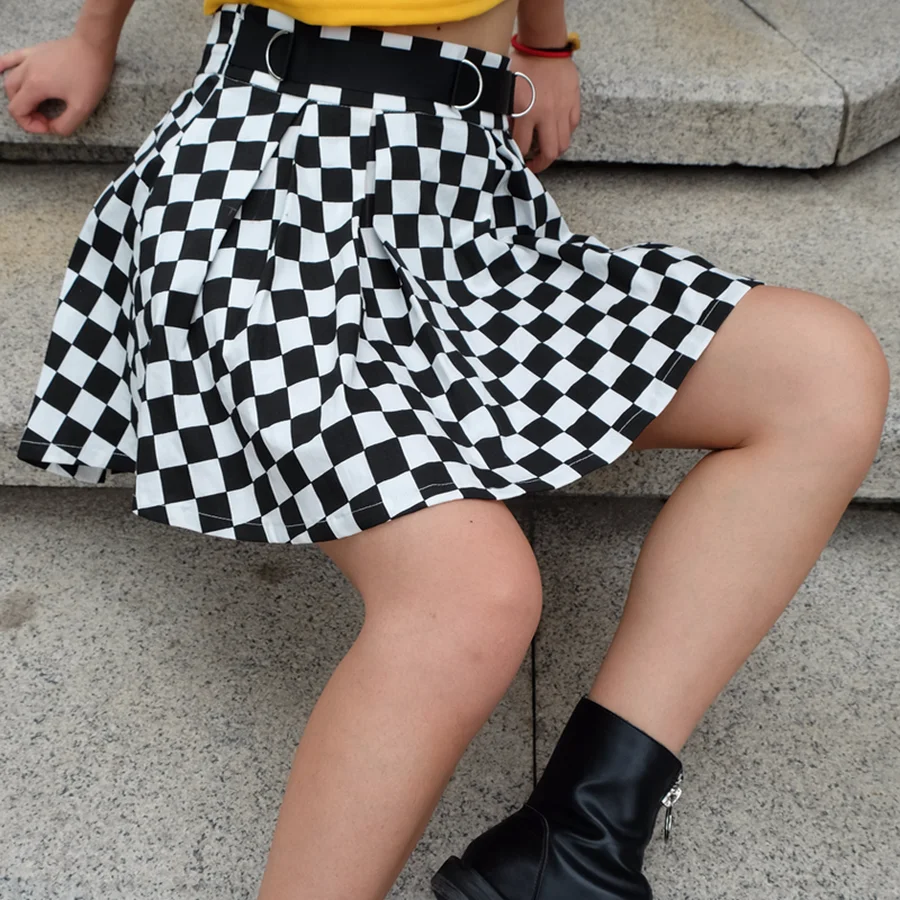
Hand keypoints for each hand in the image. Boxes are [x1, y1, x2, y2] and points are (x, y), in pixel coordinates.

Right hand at [0, 34, 115, 134]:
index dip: (30, 124)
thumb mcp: (82, 109)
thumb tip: (52, 129)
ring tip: (36, 104)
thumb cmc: (90, 76)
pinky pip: (11, 58)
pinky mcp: (35, 51)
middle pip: (13, 97)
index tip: (48, 126)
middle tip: (47, 118)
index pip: (17, 110)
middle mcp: (26, 71)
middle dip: (26, 112)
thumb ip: (65, 125)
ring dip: (18, 96)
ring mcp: (29, 59)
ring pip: (11, 80)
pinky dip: (4, 66)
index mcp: (35, 86)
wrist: (94, 46)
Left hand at [509, 50, 580, 173]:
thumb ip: (506, 114)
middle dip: (541, 164)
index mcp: (527, 111)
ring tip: (545, 150)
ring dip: (554, 150)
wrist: (543, 44)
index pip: (523, 147)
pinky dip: (565, 132)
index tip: (516, 162)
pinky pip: (573, 125)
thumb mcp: (506, 90)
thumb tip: (504, 135)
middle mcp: (547, 114)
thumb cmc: (521, 65)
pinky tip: (556, 130)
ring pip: (564, 142)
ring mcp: (563, 108)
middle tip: (534, 165)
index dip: (518, 159)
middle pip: (550, 152)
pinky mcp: (573, 101)